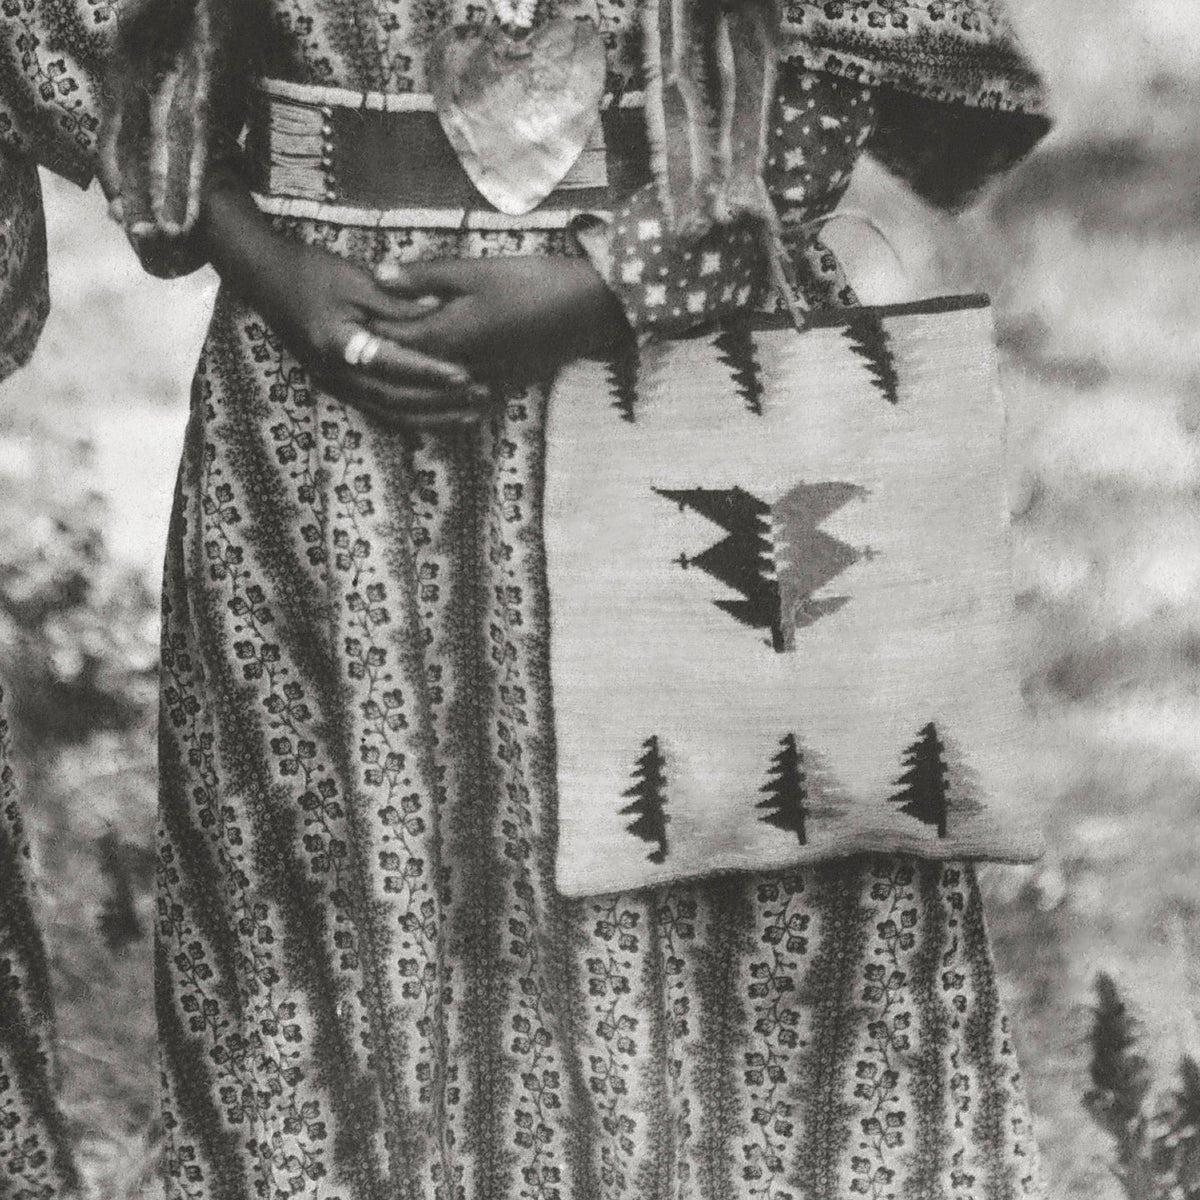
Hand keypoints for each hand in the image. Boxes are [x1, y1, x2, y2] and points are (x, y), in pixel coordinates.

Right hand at [200, 182, 489, 429]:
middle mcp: (333, 373)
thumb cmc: (309, 271)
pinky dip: (412, 418)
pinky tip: (441, 419)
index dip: (429, 372)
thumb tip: (439, 309)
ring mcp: (334, 385)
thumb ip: (395, 302)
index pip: (392, 365)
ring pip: (389, 413)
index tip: (465, 375)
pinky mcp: (338, 387)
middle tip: (480, 396)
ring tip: (470, 414)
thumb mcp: (353, 279)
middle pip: (395, 399)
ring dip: (432, 417)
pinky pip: (379, 412)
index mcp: (336, 344)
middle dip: (440, 401)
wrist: (265, 279)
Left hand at [369, 256, 630, 385]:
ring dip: (404, 381)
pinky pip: (458, 399)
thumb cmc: (533, 283)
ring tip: (376, 370)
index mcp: (447, 336)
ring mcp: (481, 382)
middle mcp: (458, 368)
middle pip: (405, 368)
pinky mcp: (501, 387)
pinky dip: (437, 397)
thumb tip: (379, 275)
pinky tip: (425, 393)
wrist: (587, 313)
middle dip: (376, 356)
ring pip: (430, 390)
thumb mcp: (476, 271)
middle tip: (344, 345)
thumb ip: (425, 277)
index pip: (390, 337)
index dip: (362, 327)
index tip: (337, 316)